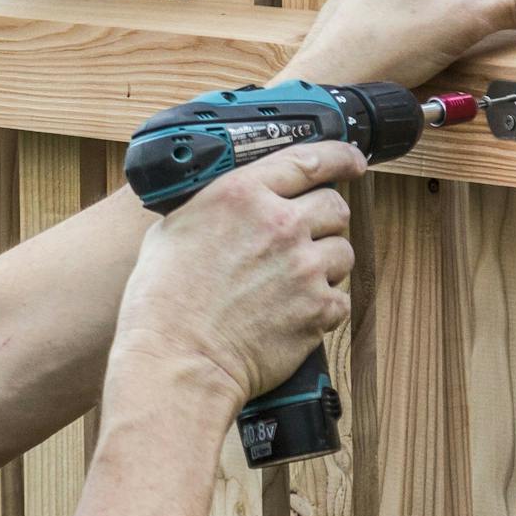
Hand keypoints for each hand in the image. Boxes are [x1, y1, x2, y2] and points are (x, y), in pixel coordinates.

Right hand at [115, 142, 363, 404]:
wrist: (176, 358)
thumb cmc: (163, 300)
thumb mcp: (174, 227)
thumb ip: (214, 205)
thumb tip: (231, 203)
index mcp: (242, 194)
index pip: (309, 158)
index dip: (340, 157)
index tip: (352, 161)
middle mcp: (280, 224)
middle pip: (335, 206)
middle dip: (325, 220)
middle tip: (305, 238)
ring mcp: (303, 267)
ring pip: (342, 252)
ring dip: (325, 264)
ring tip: (292, 282)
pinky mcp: (317, 309)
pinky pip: (339, 299)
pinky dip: (323, 306)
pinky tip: (293, 312)